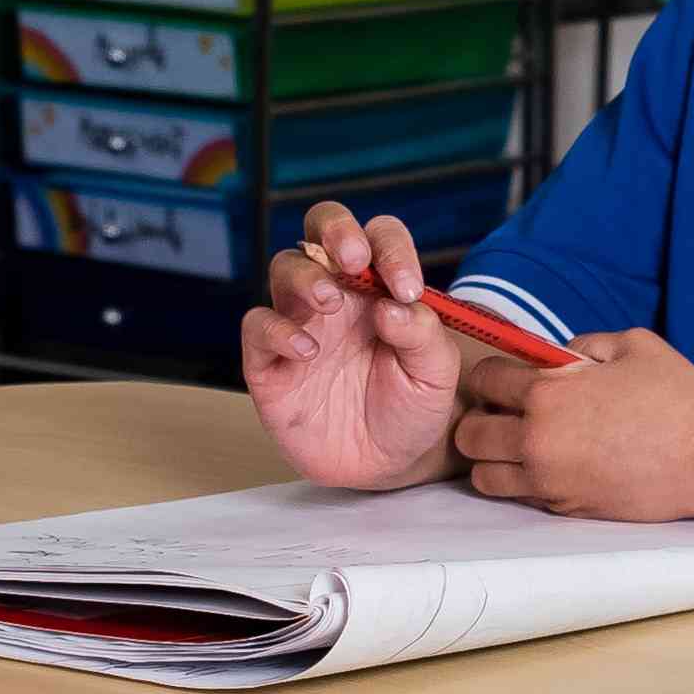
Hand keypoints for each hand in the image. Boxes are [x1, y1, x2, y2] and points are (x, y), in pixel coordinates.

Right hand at [240, 203, 465, 490]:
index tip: (407, 287)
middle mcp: (337, 294)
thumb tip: (392, 305)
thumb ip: (423, 336)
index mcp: (380, 286)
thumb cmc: (412, 406)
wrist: (384, 463)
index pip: (380, 237)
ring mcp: (301, 323)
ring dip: (306, 276)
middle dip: (335, 229)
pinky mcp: (270, 361)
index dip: (391, 248)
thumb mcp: (435, 374)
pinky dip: (277, 330)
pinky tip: (307, 352)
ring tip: (330, 303)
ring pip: (286, 268)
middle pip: (321, 229)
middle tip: (354, 258)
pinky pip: (258, 326)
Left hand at [456, 323, 693, 520]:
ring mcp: (548, 480)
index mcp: (548, 393)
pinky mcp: (565, 508)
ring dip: (494, 458)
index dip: (491, 376)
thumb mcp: (633, 345)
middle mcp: (537, 440)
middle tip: (505, 415)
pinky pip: (520, 497)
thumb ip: (583, 344)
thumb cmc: (679, 395)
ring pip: (483, 476)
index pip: (483, 381)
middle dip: (480, 419)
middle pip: (468, 435)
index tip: (507, 379)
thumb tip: (556, 355)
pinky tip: (553, 467)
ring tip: (520, 447)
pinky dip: (524, 483)